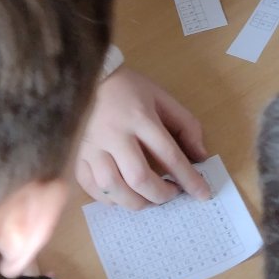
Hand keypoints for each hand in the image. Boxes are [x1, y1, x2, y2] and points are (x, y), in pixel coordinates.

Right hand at [77, 68, 209, 209]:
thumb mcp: (161, 98)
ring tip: (149, 199)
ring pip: (113, 187)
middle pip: (139, 178)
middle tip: (172, 194)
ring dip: (136, 202)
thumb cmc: (127, 88)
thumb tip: (200, 156)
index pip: (169, 155)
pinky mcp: (76, 154)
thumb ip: (185, 125)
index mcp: (140, 117)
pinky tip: (122, 196)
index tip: (202, 194)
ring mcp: (91, 147)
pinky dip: (109, 198)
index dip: (188, 179)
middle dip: (161, 194)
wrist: (84, 76)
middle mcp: (114, 134)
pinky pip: (91, 186)